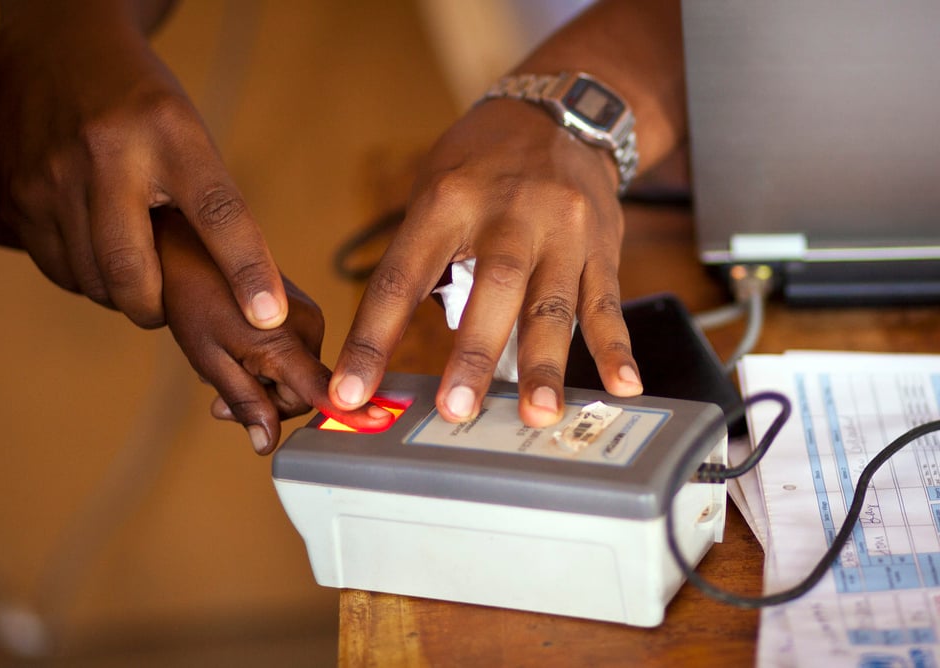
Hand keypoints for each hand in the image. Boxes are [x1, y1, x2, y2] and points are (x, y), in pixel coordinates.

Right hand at [0, 2, 285, 329]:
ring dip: (118, 294)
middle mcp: (105, 153)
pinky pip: (56, 269)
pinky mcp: (15, 194)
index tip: (266, 315)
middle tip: (165, 305)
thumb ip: (212, 206)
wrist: (57, 48)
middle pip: (132, 272)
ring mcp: (51, 175)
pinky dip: (84, 278)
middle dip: (154, 308)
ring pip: (91, 280)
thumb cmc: (139, 106)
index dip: (246, 269)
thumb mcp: (189, 135)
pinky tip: (96, 251)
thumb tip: (250, 296)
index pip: (218, 213)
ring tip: (132, 269)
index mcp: (168, 133)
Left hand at [154, 209, 392, 452]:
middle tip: (221, 403)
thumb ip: (244, 402)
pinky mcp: (305, 312)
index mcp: (284, 340)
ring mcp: (310, 317)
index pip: (323, 388)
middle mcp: (309, 327)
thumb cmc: (193, 298)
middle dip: (265, 403)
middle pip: (302, 394)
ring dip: (262, 385)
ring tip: (222, 369)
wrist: (190, 248)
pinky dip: (268, 365)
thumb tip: (266, 443)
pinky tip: (238, 352)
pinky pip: (295, 358)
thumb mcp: (209, 360)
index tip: (378, 424)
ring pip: (297, 378)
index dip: (349, 412)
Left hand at [330, 99, 641, 427]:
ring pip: (552, 304)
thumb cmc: (482, 164)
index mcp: (447, 202)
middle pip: (492, 288)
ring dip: (544, 364)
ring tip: (539, 414)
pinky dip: (616, 348)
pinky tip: (623, 386)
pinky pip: (608, 301)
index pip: (401, 278)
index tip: (350, 392)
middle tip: (457, 409)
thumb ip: (422, 262)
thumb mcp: (435, 192)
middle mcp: (508, 213)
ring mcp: (561, 230)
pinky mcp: (601, 246)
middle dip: (472, 353)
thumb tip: (394, 346)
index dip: (372, 340)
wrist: (562, 111)